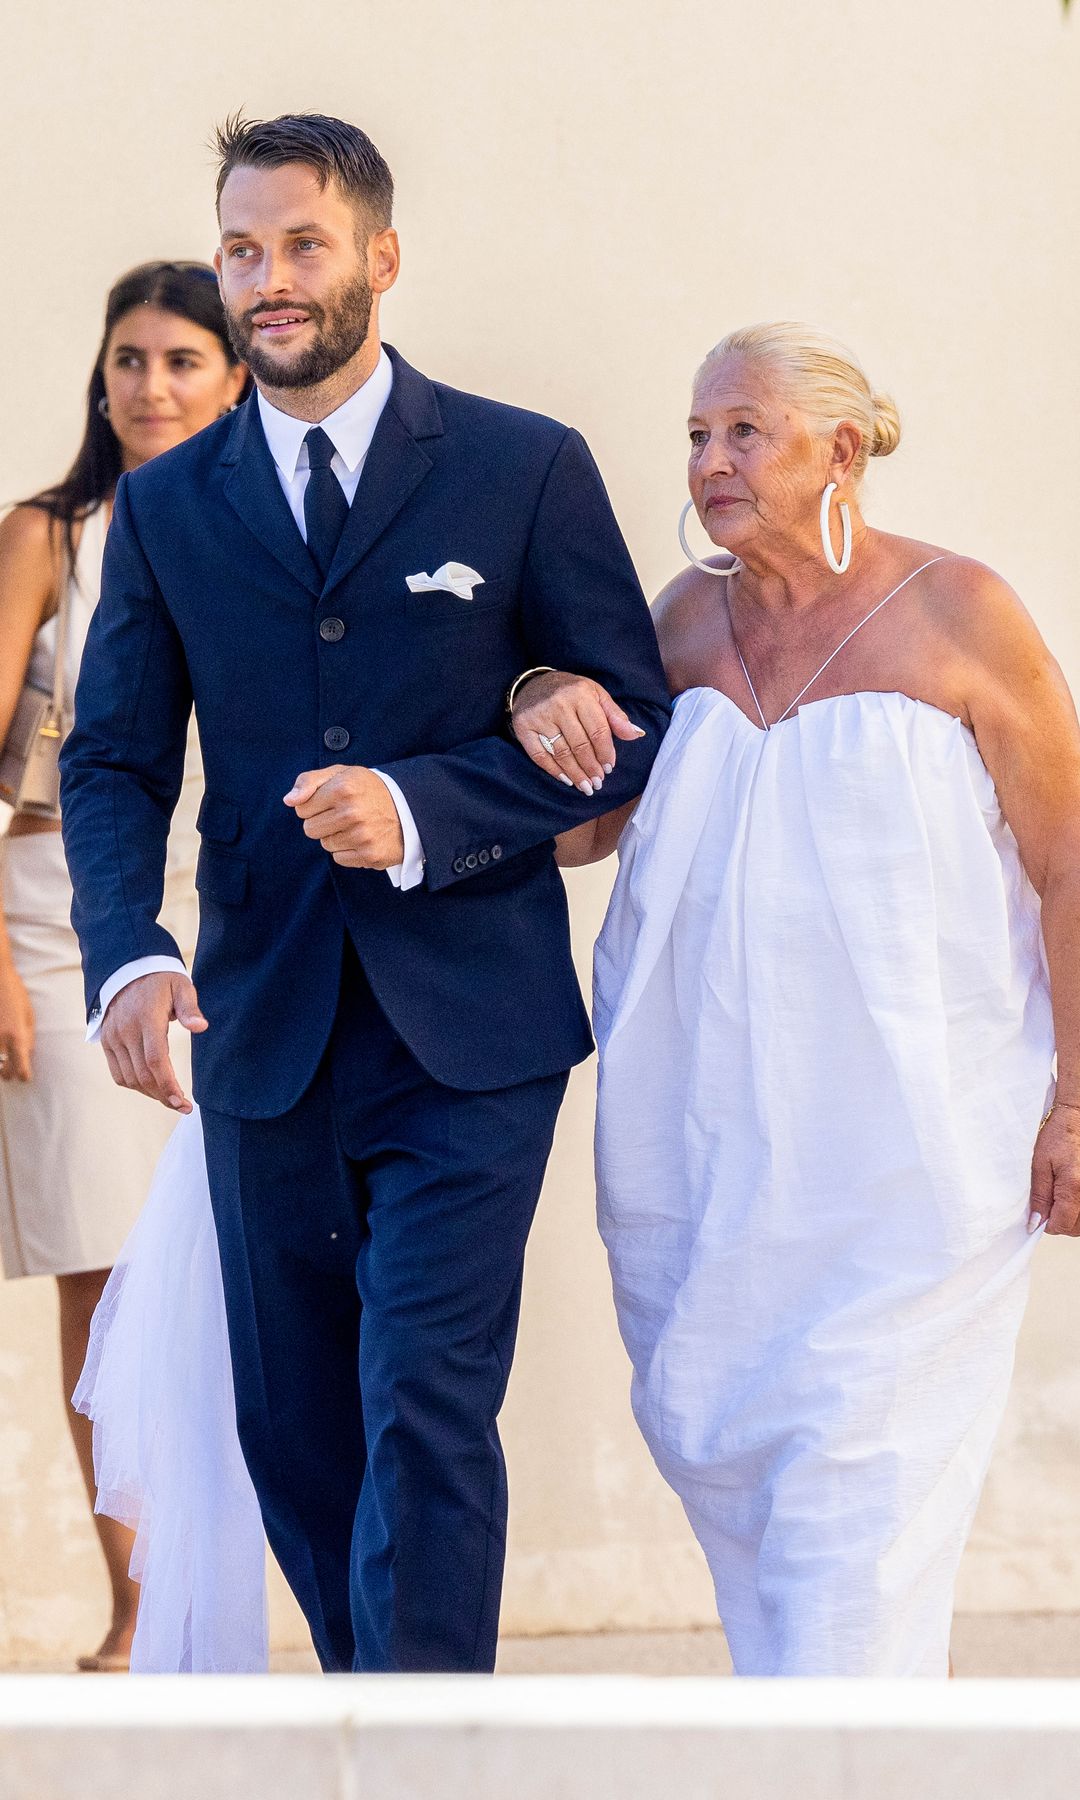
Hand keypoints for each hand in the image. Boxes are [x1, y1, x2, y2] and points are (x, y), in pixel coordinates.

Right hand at [0, 961, 34, 1082]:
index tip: (25, 1077)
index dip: (23, 1075)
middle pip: (3, 1072)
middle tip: (11, 1071)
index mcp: (17, 1036)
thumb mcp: (28, 1014)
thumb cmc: (15, 994)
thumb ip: (28, 1037)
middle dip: (8, 1073)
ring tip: (2, 1064)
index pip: (20, 1069)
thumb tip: (27, 1054)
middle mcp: (0, 1040)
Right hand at [101, 971, 206, 1111]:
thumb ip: (190, 1008)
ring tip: (169, 1099)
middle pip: (143, 1075)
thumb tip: (201, 1027)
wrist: (128, 969)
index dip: (168, 1085)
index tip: (183, 1102)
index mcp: (147, 1018)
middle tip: (182, 1106)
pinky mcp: (107, 1041)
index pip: (155, 1060)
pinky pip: (118, 1073)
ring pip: (129, 1078)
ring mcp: (113, 1037)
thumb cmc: (161, 980)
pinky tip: (151, 1088)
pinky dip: (133, 1085)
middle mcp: (126, 1030)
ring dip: (150, 1093)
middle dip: (163, 1096)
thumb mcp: (181, 986)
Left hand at [284, 766, 404, 868]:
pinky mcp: (370, 855)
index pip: (301, 808)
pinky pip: (339, 858)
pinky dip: (348, 850)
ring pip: (325, 844)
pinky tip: (363, 838)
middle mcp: (352, 812)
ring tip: (355, 825)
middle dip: (322, 822)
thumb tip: (289, 801)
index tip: (331, 801)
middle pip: (309, 829)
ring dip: (336, 836)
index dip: (314, 804)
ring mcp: (362, 836)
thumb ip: (309, 781)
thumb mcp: (341, 774)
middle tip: (343, 814)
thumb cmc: (369, 789)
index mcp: (343, 788)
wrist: (410, 808)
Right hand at [511, 671, 645, 794]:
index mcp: (581, 694)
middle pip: (580, 745)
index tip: (609, 768)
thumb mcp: (596, 695)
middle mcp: (559, 704)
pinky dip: (554, 770)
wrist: (532, 684)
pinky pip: (540, 755)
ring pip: (561, 753)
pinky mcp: (524, 727)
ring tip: (586, 786)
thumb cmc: (571, 692)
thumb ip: (615, 716)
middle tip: (598, 783)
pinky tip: (566, 779)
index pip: (598, 730)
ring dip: (576, 774)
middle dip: (591, 768)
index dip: (605, 752)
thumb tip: (636, 734)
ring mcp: (539, 716)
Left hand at [1029, 1101, 1079, 1234]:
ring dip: (1073, 1219)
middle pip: (1076, 1228)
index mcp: (1074, 1186)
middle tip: (1051, 1205)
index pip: (1062, 1225)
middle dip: (1061, 1222)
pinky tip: (1074, 1198)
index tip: (1040, 1215)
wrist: (1077, 1117)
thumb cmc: (1059, 1135)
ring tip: (1063, 1199)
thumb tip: (1035, 1223)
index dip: (1047, 1224)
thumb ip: (1039, 1196)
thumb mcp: (1040, 1164)